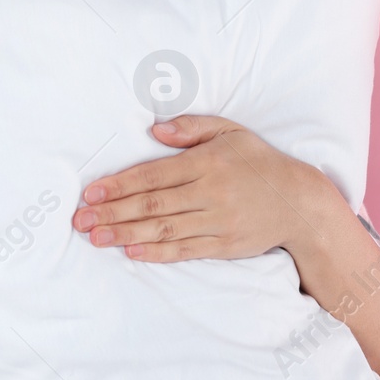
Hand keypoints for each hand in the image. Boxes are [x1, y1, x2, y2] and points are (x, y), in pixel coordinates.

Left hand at [70, 114, 326, 261]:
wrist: (299, 202)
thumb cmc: (258, 162)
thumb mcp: (229, 131)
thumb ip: (191, 127)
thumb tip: (153, 131)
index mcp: (206, 163)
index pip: (154, 175)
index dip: (120, 185)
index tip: (92, 192)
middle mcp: (209, 193)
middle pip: (152, 205)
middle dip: (113, 213)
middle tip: (81, 220)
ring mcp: (217, 222)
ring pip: (164, 230)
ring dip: (126, 234)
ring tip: (96, 237)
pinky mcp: (224, 246)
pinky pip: (185, 250)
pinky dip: (157, 253)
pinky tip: (131, 252)